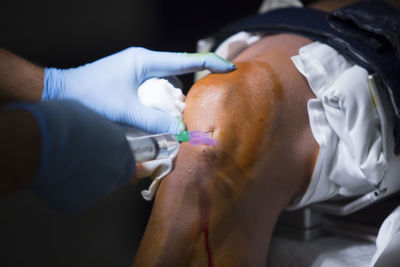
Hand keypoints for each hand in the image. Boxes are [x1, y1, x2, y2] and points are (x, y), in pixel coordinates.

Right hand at [8, 100, 134, 212]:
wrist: (36, 144)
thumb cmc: (60, 123)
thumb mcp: (90, 117)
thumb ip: (102, 131)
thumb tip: (99, 133)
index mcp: (122, 149)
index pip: (128, 158)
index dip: (115, 156)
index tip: (105, 153)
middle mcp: (116, 172)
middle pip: (116, 175)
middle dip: (104, 169)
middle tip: (85, 160)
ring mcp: (98, 191)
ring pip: (97, 187)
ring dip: (87, 179)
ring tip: (67, 165)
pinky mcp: (78, 204)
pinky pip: (76, 196)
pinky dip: (69, 189)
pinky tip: (57, 176)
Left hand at [42, 47, 235, 133]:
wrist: (56, 94)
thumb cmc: (89, 98)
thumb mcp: (125, 111)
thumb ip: (154, 121)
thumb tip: (180, 130)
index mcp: (145, 61)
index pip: (185, 60)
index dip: (210, 63)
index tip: (230, 68)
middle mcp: (143, 63)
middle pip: (176, 76)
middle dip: (187, 94)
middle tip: (194, 113)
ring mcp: (135, 73)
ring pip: (164, 87)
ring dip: (170, 104)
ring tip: (173, 122)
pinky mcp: (128, 84)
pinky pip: (152, 93)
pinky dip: (158, 107)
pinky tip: (155, 121)